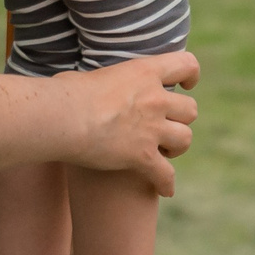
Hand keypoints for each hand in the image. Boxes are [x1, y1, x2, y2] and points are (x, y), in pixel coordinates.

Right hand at [65, 51, 201, 195]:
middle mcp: (155, 99)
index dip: (191, 75)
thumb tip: (90, 86)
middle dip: (181, 119)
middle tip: (166, 126)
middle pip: (190, 109)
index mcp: (145, 72)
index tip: (187, 84)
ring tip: (164, 152)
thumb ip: (106, 81)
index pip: (187, 64)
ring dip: (176, 147)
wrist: (63, 117)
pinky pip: (166, 174)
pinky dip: (166, 183)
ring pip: (185, 139)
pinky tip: (164, 189)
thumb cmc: (66, 94)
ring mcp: (152, 128)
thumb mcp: (94, 75)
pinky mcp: (142, 157)